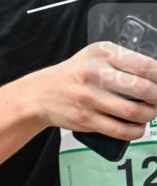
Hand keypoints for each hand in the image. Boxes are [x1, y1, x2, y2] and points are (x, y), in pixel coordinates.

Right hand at [31, 41, 156, 139]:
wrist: (40, 94)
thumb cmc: (74, 74)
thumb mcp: (96, 56)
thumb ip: (122, 61)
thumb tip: (155, 75)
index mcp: (102, 54)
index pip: (145, 65)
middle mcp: (96, 75)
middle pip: (142, 89)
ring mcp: (90, 99)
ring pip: (133, 111)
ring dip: (149, 114)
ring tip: (149, 112)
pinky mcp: (86, 120)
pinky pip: (119, 130)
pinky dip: (135, 130)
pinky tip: (138, 127)